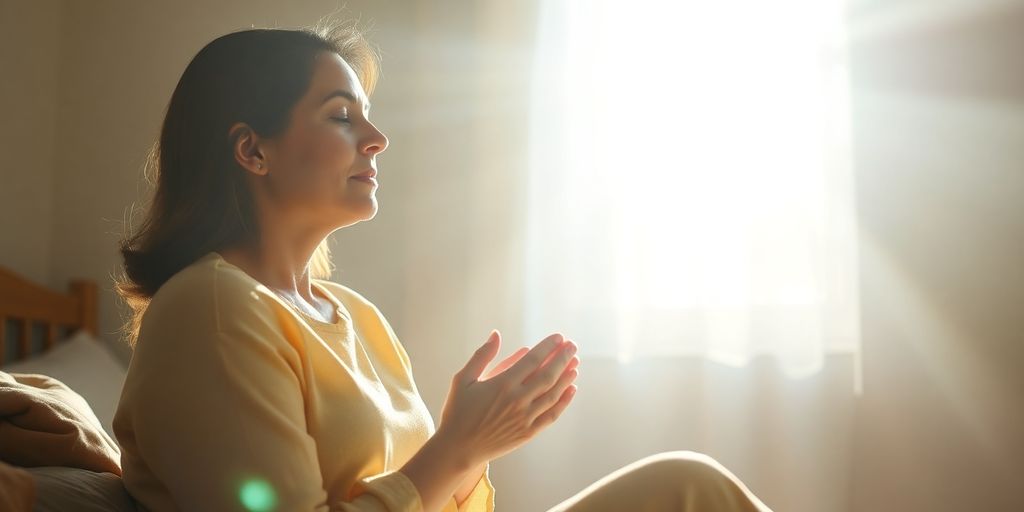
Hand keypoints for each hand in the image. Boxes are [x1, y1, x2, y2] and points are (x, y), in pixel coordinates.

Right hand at [437, 330, 579, 468]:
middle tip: (572, 346)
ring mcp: (524, 417)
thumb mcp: (463, 379)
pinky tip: (572, 389)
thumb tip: (496, 334)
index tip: (559, 337)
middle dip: (563, 358)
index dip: (548, 347)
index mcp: (502, 384)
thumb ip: (482, 356)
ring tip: (575, 363)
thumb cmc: (459, 411)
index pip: (532, 360)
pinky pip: (552, 415)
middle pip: (548, 375)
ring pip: (553, 394)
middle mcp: (517, 400)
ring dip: (566, 377)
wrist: (458, 448)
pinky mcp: (528, 432)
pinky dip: (564, 401)